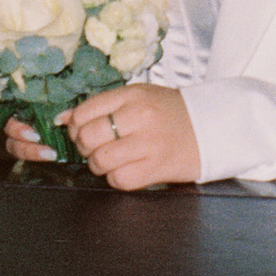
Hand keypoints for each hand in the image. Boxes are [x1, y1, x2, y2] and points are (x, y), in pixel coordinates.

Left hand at [57, 84, 198, 191]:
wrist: (212, 128)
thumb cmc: (170, 113)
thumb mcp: (138, 98)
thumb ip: (102, 106)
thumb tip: (63, 119)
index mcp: (133, 95)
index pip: (85, 111)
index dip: (76, 126)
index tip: (81, 130)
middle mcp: (140, 117)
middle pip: (88, 137)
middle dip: (84, 146)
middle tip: (95, 147)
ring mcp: (149, 143)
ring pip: (100, 161)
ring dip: (99, 164)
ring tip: (110, 159)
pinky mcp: (156, 168)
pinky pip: (119, 180)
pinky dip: (116, 178)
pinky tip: (126, 169)